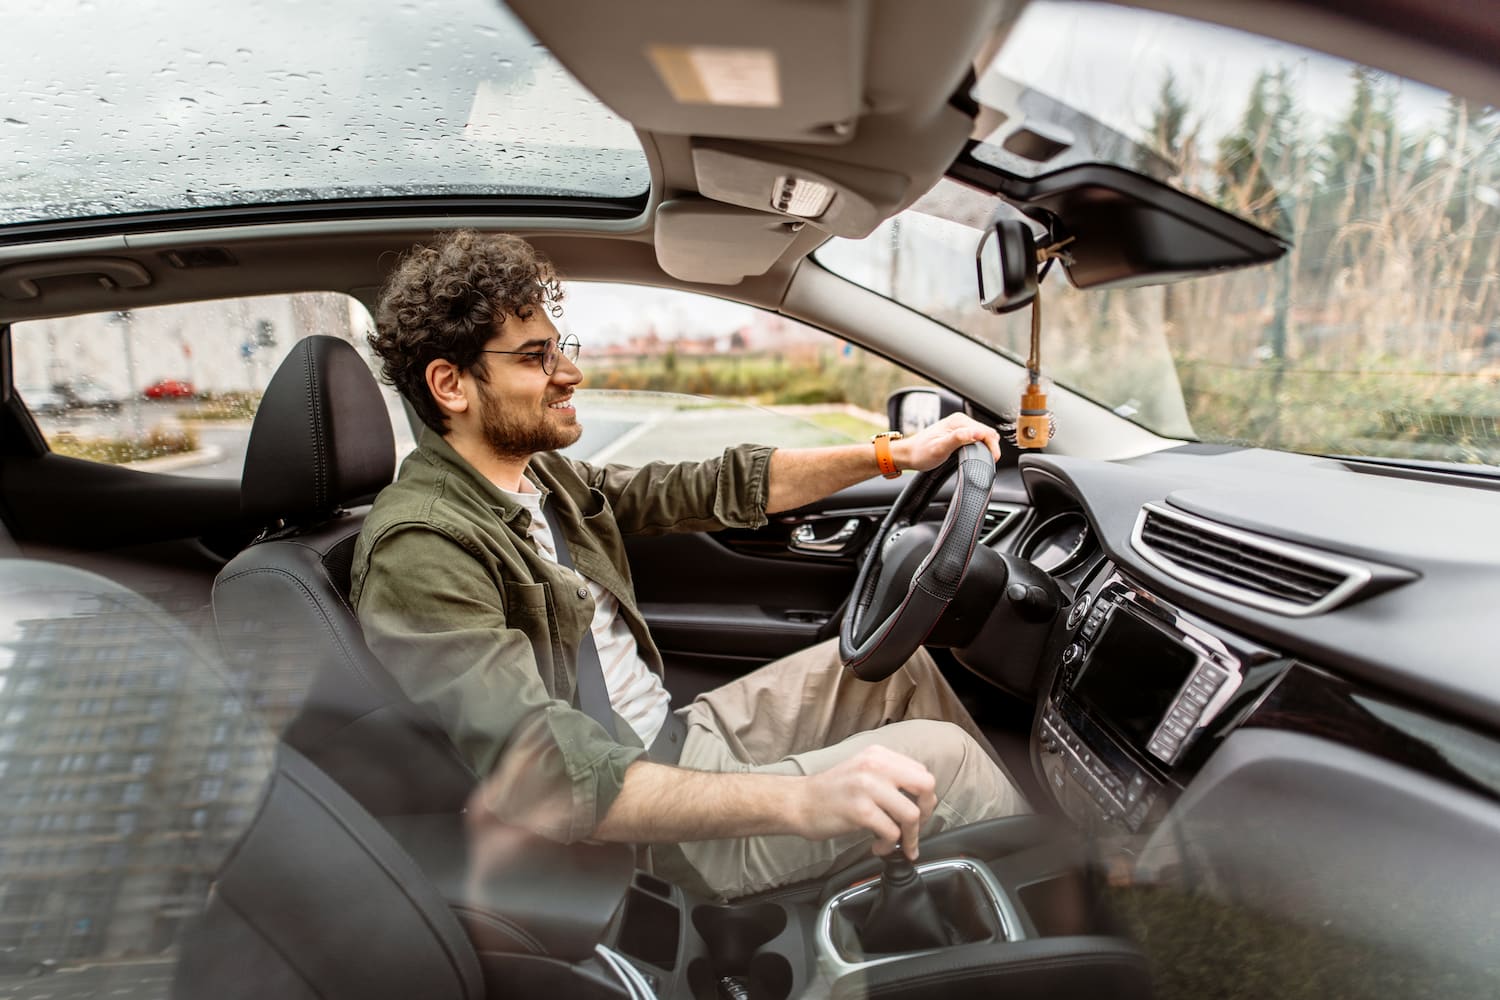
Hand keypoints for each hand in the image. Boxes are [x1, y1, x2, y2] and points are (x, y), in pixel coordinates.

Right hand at [792, 745, 937, 859]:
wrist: (799, 802)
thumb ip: (889, 776)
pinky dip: (889, 845)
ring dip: (910, 836)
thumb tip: (920, 798)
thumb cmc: (831, 791)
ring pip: (911, 814)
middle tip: (916, 828)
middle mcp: (875, 765)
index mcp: (879, 755)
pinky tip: (878, 846)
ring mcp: (867, 787)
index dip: (925, 797)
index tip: (919, 812)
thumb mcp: (862, 770)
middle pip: (925, 786)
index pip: (922, 772)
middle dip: (927, 812)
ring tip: (897, 843)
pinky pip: (891, 832)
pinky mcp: (860, 810)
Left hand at [893, 413, 1000, 470]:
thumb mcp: (940, 448)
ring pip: (983, 436)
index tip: (992, 459)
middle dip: (991, 447)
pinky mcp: (958, 434)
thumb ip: (959, 439)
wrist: (908, 455)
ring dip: (986, 447)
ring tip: (983, 460)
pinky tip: (976, 456)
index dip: (993, 446)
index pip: (986, 431)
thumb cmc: (920, 453)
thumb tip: (976, 433)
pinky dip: (980, 447)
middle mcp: (960, 421)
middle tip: (988, 462)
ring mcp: (960, 427)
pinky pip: (976, 439)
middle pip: (987, 433)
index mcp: (959, 421)